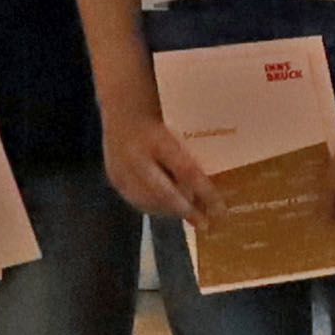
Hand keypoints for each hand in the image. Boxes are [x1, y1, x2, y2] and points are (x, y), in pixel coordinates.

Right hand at [102, 110, 219, 221]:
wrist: (124, 112)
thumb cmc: (161, 120)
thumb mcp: (178, 132)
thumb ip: (190, 158)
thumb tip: (211, 189)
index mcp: (158, 139)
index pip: (186, 171)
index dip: (204, 193)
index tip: (220, 209)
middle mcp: (137, 156)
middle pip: (165, 193)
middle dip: (187, 211)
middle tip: (205, 223)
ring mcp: (122, 169)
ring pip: (150, 201)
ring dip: (172, 212)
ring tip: (190, 217)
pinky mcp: (115, 178)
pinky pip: (137, 200)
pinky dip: (156, 207)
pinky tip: (169, 209)